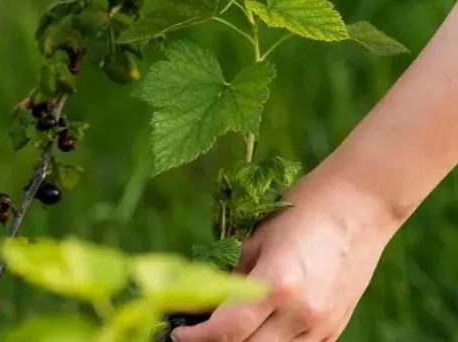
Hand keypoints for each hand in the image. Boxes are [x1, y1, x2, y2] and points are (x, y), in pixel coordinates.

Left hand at [173, 169, 401, 341]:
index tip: (179, 333)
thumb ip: (230, 278)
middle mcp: (301, 313)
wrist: (358, 207)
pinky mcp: (334, 328)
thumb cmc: (300, 213)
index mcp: (276, 285)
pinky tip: (257, 331)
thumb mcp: (254, 241)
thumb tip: (202, 305)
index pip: (226, 330)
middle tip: (197, 333)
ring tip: (226, 331)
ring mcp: (321, 325)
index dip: (196, 337)